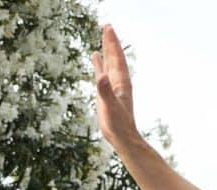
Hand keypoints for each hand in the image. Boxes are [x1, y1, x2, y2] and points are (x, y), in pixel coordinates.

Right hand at [90, 25, 138, 146]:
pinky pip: (102, 73)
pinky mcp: (106, 92)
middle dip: (111, 42)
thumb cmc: (118, 124)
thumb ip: (105, 91)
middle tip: (107, 26)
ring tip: (103, 36)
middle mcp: (118, 81)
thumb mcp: (110, 107)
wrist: (121, 137)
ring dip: (106, 50)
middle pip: (114, 57)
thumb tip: (100, 76)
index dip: (112, 43)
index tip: (108, 28)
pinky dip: (99, 63)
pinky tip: (95, 57)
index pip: (116, 58)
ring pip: (109, 63)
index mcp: (121, 82)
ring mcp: (112, 86)